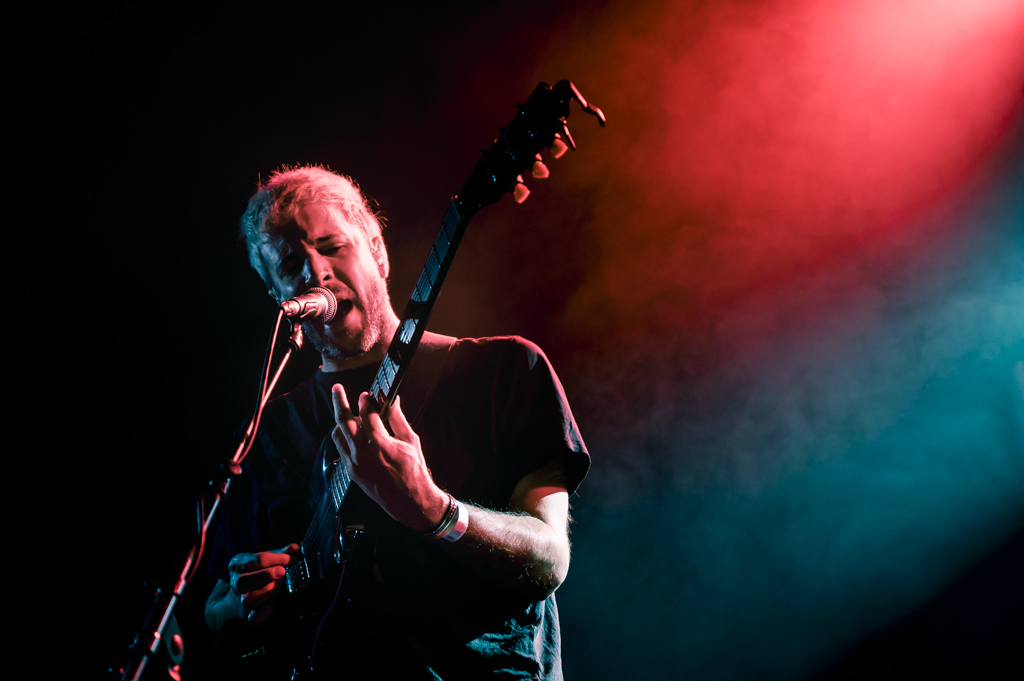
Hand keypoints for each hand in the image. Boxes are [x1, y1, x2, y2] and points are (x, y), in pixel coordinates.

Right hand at [227, 543, 300, 625]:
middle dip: (266, 576)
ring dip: (267, 593)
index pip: (258, 560)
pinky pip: (254, 618)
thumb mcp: (265, 558)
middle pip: (244, 581)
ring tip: (279, 585)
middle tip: (282, 572)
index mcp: (239, 564)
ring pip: (248, 602)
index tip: (292, 560)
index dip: (279, 558)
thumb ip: (281, 553)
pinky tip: (273, 605)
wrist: (242, 592)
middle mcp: (237, 582)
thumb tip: (296, 548)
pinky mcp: (249, 614)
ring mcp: (242, 599)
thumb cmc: (257, 570)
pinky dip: (264, 613)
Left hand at [330, 385, 447, 532]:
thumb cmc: (414, 472)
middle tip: (337, 389)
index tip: (367, 394)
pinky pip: (341, 449)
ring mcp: (354, 463)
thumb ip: (398, 419)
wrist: (411, 501)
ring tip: (348, 414)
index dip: (366, 400)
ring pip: (338, 435)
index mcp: (379, 443)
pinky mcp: (351, 472)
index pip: (366, 413)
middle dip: (340, 401)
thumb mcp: (410, 441)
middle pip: (344, 420)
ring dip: (341, 421)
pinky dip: (343, 437)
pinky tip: (350, 433)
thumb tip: (393, 401)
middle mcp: (362, 453)